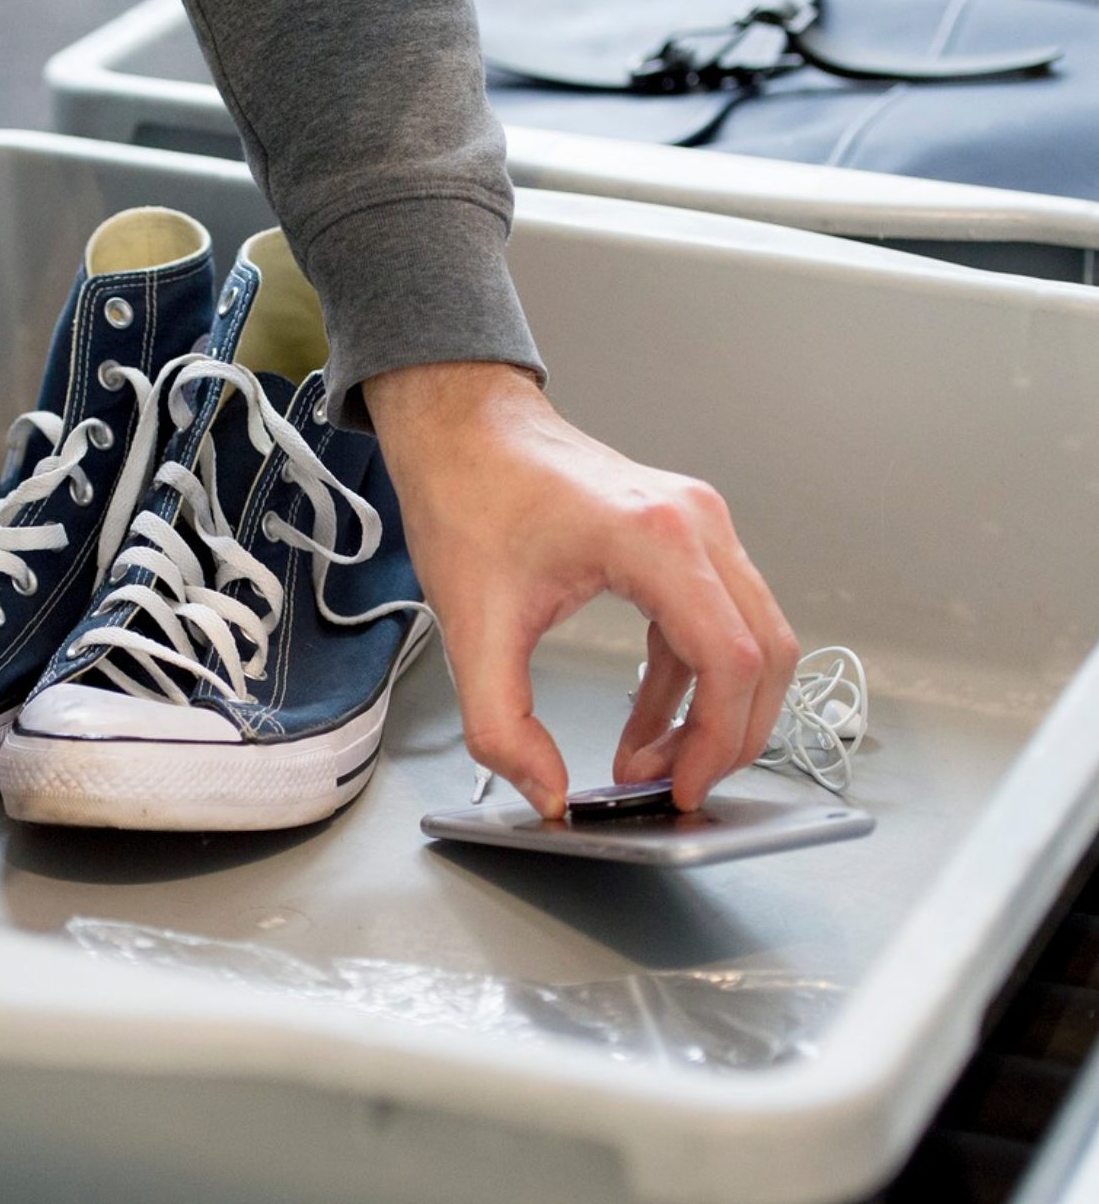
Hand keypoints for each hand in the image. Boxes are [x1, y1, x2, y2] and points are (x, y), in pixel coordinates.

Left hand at [367, 361, 797, 817]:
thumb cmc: (467, 498)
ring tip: (648, 764)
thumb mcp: (471, 627)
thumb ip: (502, 724)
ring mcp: (698, 524)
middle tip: (674, 790)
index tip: (684, 793)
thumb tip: (547, 791)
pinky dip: (690, 680)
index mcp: (654, 538)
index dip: (716, 741)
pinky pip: (715, 622)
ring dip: (711, 712)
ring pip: (750, 640)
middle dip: (727, 736)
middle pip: (762, 654)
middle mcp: (695, 524)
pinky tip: (646, 721)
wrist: (461, 429)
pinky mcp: (685, 534)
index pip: (729, 660)